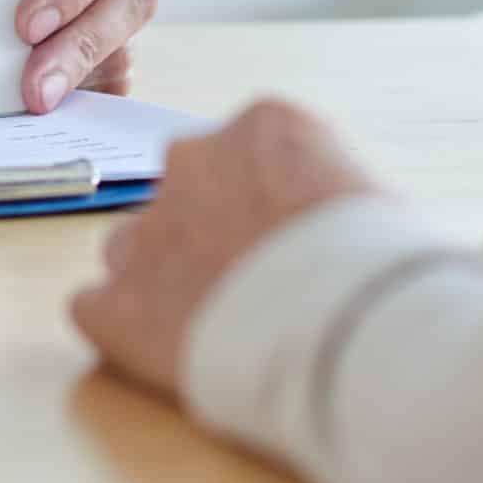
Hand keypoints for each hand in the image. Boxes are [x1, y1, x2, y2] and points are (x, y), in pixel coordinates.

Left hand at [71, 98, 379, 398]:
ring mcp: (147, 232)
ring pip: (133, 249)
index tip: (283, 244)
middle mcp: (192, 162)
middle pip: (183, 193)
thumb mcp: (376, 202)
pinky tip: (164, 355)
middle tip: (249, 289)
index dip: (260, 206)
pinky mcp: (116, 305)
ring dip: (162, 282)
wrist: (352, 335)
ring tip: (212, 329)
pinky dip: (122, 330)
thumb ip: (325, 194)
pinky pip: (95, 308)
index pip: (240, 155)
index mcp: (262, 128)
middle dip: (205, 236)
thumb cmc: (387, 273)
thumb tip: (324, 225)